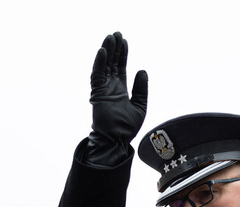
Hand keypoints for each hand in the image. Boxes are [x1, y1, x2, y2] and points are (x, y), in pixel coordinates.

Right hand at [85, 31, 147, 165]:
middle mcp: (110, 87)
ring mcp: (103, 90)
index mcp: (120, 90)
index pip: (121, 68)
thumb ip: (141, 89)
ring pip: (104, 66)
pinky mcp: (97, 93)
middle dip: (115, 49)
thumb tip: (142, 70)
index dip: (122, 55)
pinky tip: (104, 51)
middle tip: (117, 34)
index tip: (124, 42)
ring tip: (111, 37)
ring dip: (107, 51)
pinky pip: (97, 75)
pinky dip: (100, 63)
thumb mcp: (140, 105)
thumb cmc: (127, 127)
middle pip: (112, 64)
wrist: (118, 140)